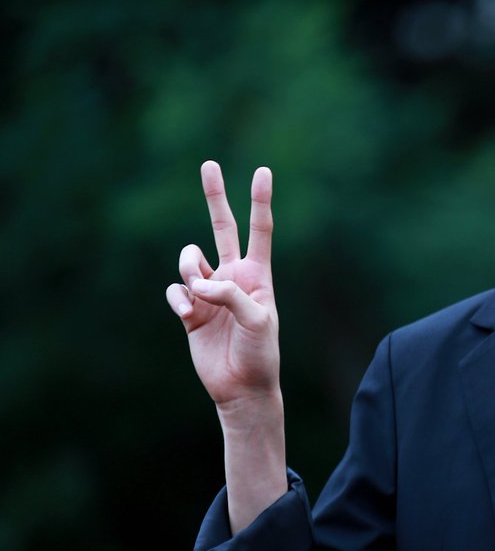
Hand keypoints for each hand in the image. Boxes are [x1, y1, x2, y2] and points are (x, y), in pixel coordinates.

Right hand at [165, 161, 279, 409]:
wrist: (241, 387)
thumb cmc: (261, 353)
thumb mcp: (257, 320)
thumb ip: (231, 294)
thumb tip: (198, 281)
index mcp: (257, 275)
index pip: (260, 231)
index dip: (260, 201)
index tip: (263, 171)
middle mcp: (232, 277)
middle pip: (221, 227)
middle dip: (215, 197)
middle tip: (210, 164)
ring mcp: (209, 291)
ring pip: (188, 260)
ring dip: (189, 272)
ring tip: (199, 297)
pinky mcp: (190, 309)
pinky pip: (175, 290)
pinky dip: (179, 299)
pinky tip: (189, 316)